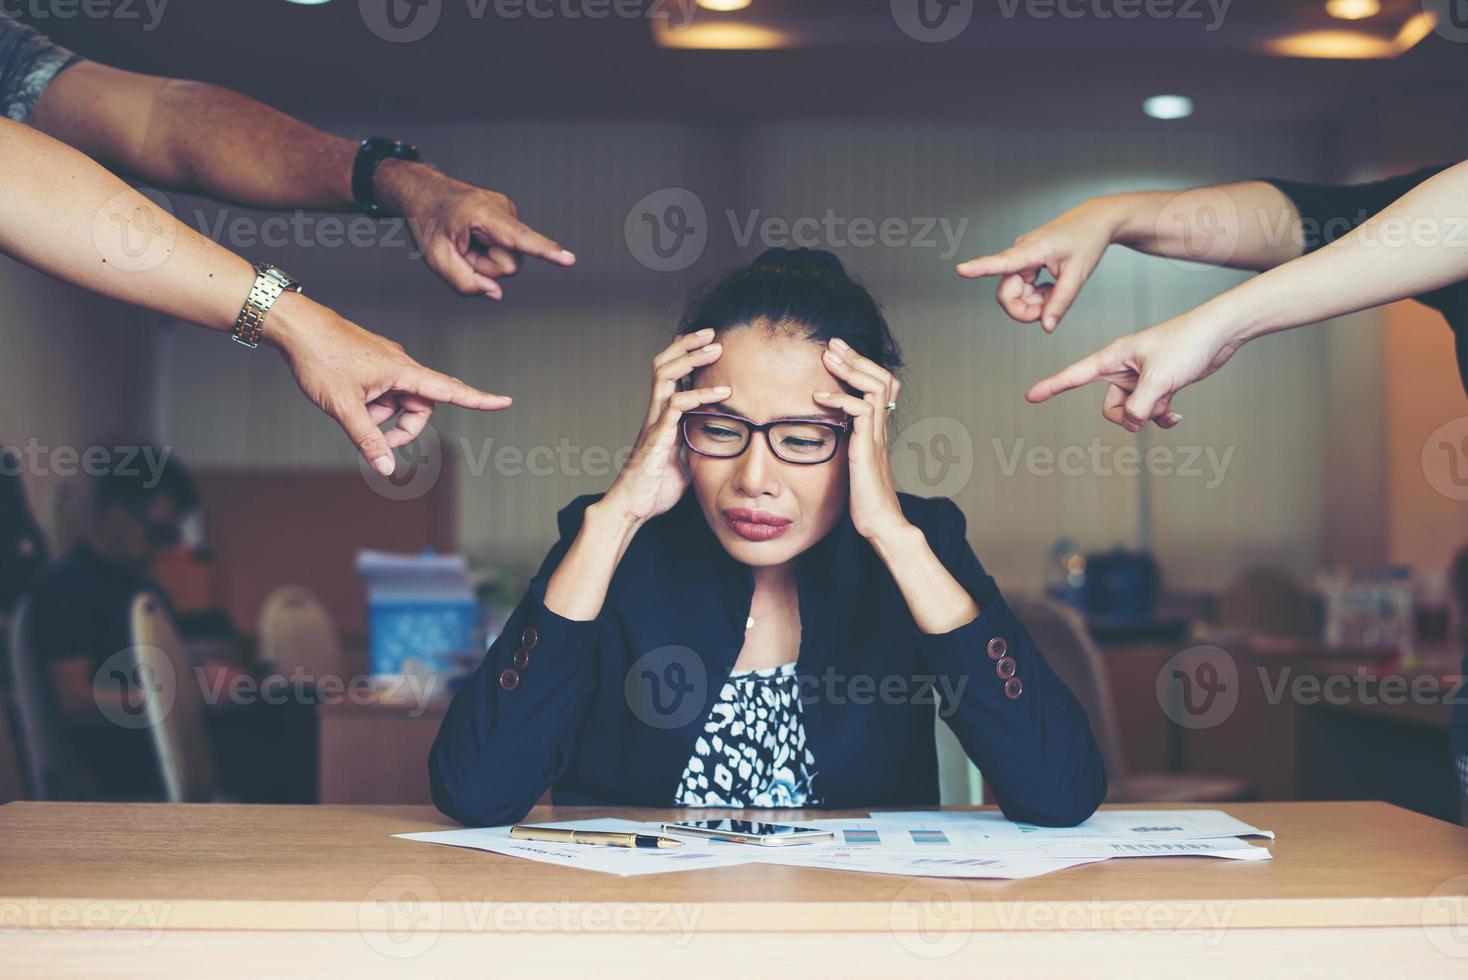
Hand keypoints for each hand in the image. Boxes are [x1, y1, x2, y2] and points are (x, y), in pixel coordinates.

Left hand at [267, 293, 511, 473]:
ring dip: (382, 415)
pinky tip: (347, 398)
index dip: (479, 400)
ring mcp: (387, 363)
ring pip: (399, 399)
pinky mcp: (373, 362)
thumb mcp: (343, 407)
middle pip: (421, 405)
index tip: (504, 402)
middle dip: (404, 427)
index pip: (450, 390)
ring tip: (352, 411)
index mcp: (402, 371)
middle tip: (375, 441)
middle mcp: (401, 364)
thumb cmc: (320, 359)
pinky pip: (384, 390)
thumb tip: (387, 468)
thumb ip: (368, 439)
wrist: (296, 326)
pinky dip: (372, 403)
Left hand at [376, 160, 574, 298]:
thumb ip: (464, 282)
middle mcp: (504, 210)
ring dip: (486, 259)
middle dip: (486, 267)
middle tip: (462, 250)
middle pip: (510, 264)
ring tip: (467, 243)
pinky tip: (474, 237)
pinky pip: (508, 250)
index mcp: (483, 214)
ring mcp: (509, 212)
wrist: (425, 191)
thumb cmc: (428, 222)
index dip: (546, 251)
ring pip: (510, 258)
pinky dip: (488, 250)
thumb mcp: (436, 258)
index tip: (569, 259)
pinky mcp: (510, 219)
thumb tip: (496, 294)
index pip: (520, 239)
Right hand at [602, 330, 728, 525]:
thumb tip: (713, 442)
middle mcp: (654, 415)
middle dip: (687, 345)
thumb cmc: (654, 490)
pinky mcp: (656, 439)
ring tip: (716, 349)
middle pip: (663, 365)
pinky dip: (699, 396)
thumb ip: (693, 445)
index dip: (685, 354)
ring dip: (692, 359)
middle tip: (713, 334)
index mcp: (661, 418)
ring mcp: (653, 424)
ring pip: (665, 376)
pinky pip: (675, 408)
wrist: (631, 511)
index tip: (708, 342)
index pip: (668, 374)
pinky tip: (721, 394)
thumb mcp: (683, 462)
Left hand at [813, 338, 909, 543]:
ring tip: (828, 357)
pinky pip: (861, 411)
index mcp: (877, 431)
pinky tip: (820, 397)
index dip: (862, 365)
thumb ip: (847, 446)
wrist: (882, 525)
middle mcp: (880, 429)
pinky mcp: (867, 449)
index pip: (881, 386)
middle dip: (855, 357)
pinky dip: (840, 399)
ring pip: (875, 387)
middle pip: (880, 378)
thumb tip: (828, 433)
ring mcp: (876, 437)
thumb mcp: (853, 465)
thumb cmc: (865, 501)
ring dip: (850, 369)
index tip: (839, 352)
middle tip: (833, 343)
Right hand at [956, 197, 1123, 331]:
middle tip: (1049, 311)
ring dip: (1034, 302)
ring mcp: (1022, 257)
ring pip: (1015, 293)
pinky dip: (1036, 294)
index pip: (1003, 262)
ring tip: (1056, 292)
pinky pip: (1022, 287)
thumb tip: (1046, 327)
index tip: (961, 269)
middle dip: (1025, 308)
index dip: (979, 268)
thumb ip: (1060, 303)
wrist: (1095, 220)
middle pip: (1007, 293)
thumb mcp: (1078, 275)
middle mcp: (1021, 252)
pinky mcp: (1026, 261)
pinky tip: (1051, 287)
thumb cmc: (1087, 241)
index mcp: (1034, 250)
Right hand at [1026, 305, 1245, 430]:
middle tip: (1151, 409)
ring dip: (1150, 415)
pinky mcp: (1158, 383)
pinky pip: (1149, 409)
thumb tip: (1131, 423)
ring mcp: (1140, 377)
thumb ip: (1139, 407)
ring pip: (1132, 410)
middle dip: (1128, 416)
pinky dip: (1161, 415)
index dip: (1051, 388)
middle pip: (1109, 406)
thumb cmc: (1187, 344)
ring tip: (1170, 406)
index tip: (1030, 397)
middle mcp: (1123, 368)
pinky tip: (1176, 415)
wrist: (1219, 332)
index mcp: (1113, 358)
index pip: (1073, 375)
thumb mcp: (1159, 379)